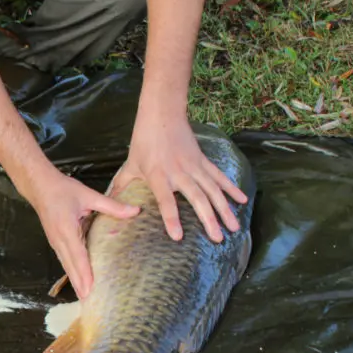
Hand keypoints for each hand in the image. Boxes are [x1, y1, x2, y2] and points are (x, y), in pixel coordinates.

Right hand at [30, 169, 139, 299]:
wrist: (39, 185)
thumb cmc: (62, 189)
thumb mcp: (88, 195)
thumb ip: (111, 205)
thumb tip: (135, 210)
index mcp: (67, 229)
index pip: (78, 255)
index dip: (84, 273)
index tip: (90, 288)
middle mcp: (59, 240)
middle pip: (70, 266)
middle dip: (79, 285)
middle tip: (89, 302)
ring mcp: (55, 242)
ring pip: (66, 265)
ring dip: (75, 281)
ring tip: (85, 297)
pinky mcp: (55, 241)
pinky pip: (64, 260)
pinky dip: (72, 272)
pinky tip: (78, 280)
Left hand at [109, 109, 247, 241]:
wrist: (162, 114)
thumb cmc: (144, 140)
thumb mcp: (131, 164)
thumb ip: (122, 185)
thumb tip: (109, 202)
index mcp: (158, 176)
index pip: (165, 201)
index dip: (171, 218)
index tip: (179, 236)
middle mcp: (179, 173)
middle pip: (197, 198)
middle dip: (209, 219)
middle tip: (218, 239)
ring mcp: (194, 166)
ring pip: (213, 190)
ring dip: (225, 209)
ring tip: (234, 227)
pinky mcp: (204, 161)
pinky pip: (220, 177)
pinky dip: (232, 188)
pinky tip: (242, 201)